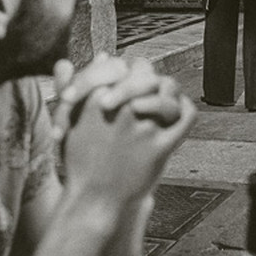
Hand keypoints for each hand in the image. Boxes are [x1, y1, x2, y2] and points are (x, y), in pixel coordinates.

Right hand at [58, 57, 194, 205]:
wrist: (93, 200)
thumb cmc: (80, 159)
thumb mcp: (71, 119)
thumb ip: (84, 84)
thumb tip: (105, 55)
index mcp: (96, 98)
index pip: (122, 65)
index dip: (127, 70)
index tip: (126, 80)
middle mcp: (122, 109)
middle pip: (147, 74)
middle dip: (147, 78)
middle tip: (146, 88)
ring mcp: (143, 129)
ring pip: (168, 92)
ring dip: (166, 94)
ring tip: (158, 104)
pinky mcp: (161, 148)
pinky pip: (184, 117)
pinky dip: (184, 109)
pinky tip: (177, 112)